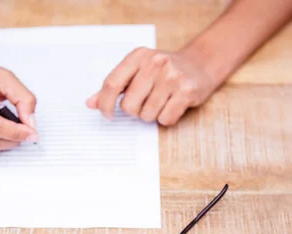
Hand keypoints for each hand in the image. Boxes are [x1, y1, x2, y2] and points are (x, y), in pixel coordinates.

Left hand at [86, 47, 217, 125]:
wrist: (200, 64)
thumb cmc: (164, 71)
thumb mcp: (137, 71)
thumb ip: (114, 87)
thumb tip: (91, 103)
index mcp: (138, 56)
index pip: (111, 84)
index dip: (105, 104)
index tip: (107, 114)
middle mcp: (155, 63)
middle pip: (128, 105)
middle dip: (134, 111)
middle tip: (144, 104)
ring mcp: (172, 77)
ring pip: (146, 115)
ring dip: (150, 116)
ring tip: (159, 103)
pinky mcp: (187, 91)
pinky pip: (165, 119)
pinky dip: (166, 118)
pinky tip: (172, 105)